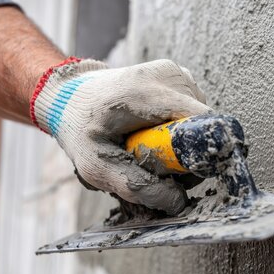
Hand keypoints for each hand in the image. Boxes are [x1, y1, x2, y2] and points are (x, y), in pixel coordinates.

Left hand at [30, 58, 210, 214]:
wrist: (70, 95)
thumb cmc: (80, 128)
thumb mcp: (95, 165)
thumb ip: (135, 186)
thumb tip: (177, 202)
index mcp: (145, 92)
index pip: (202, 121)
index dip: (203, 152)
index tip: (184, 173)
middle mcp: (167, 75)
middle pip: (203, 124)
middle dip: (187, 152)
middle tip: (153, 161)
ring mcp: (175, 71)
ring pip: (200, 119)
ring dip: (181, 140)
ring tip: (148, 141)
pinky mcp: (178, 74)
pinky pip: (193, 110)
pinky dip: (178, 125)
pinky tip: (153, 127)